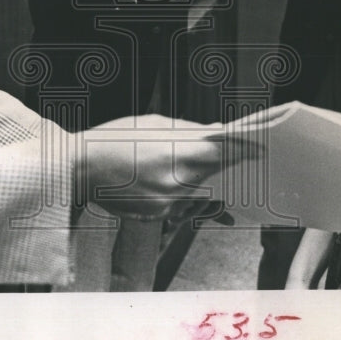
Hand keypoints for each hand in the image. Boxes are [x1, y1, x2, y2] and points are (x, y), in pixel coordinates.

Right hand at [79, 114, 239, 219]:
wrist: (78, 168)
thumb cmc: (115, 139)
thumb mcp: (154, 123)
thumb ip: (190, 130)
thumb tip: (219, 133)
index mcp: (182, 152)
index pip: (227, 154)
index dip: (246, 151)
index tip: (262, 149)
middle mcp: (180, 181)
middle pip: (215, 175)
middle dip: (221, 167)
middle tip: (232, 160)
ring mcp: (169, 202)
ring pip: (198, 192)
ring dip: (199, 182)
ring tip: (188, 170)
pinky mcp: (157, 215)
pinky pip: (178, 204)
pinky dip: (178, 194)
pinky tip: (167, 183)